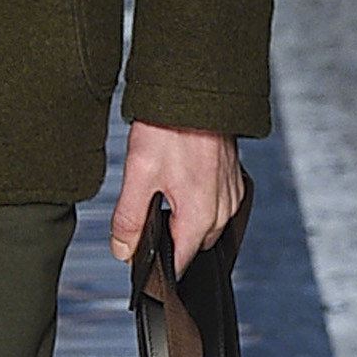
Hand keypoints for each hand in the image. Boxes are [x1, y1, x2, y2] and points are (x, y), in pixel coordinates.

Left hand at [110, 124, 245, 277]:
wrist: (195, 91)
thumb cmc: (171, 127)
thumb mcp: (140, 174)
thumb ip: (130, 219)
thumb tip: (124, 251)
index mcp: (201, 215)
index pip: (179, 262)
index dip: (156, 266)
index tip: (138, 257)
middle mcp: (223, 209)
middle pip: (193, 245)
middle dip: (169, 239)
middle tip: (143, 215)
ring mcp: (231, 193)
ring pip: (206, 225)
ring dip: (184, 219)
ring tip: (161, 193)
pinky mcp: (233, 177)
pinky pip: (217, 204)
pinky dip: (198, 202)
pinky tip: (178, 182)